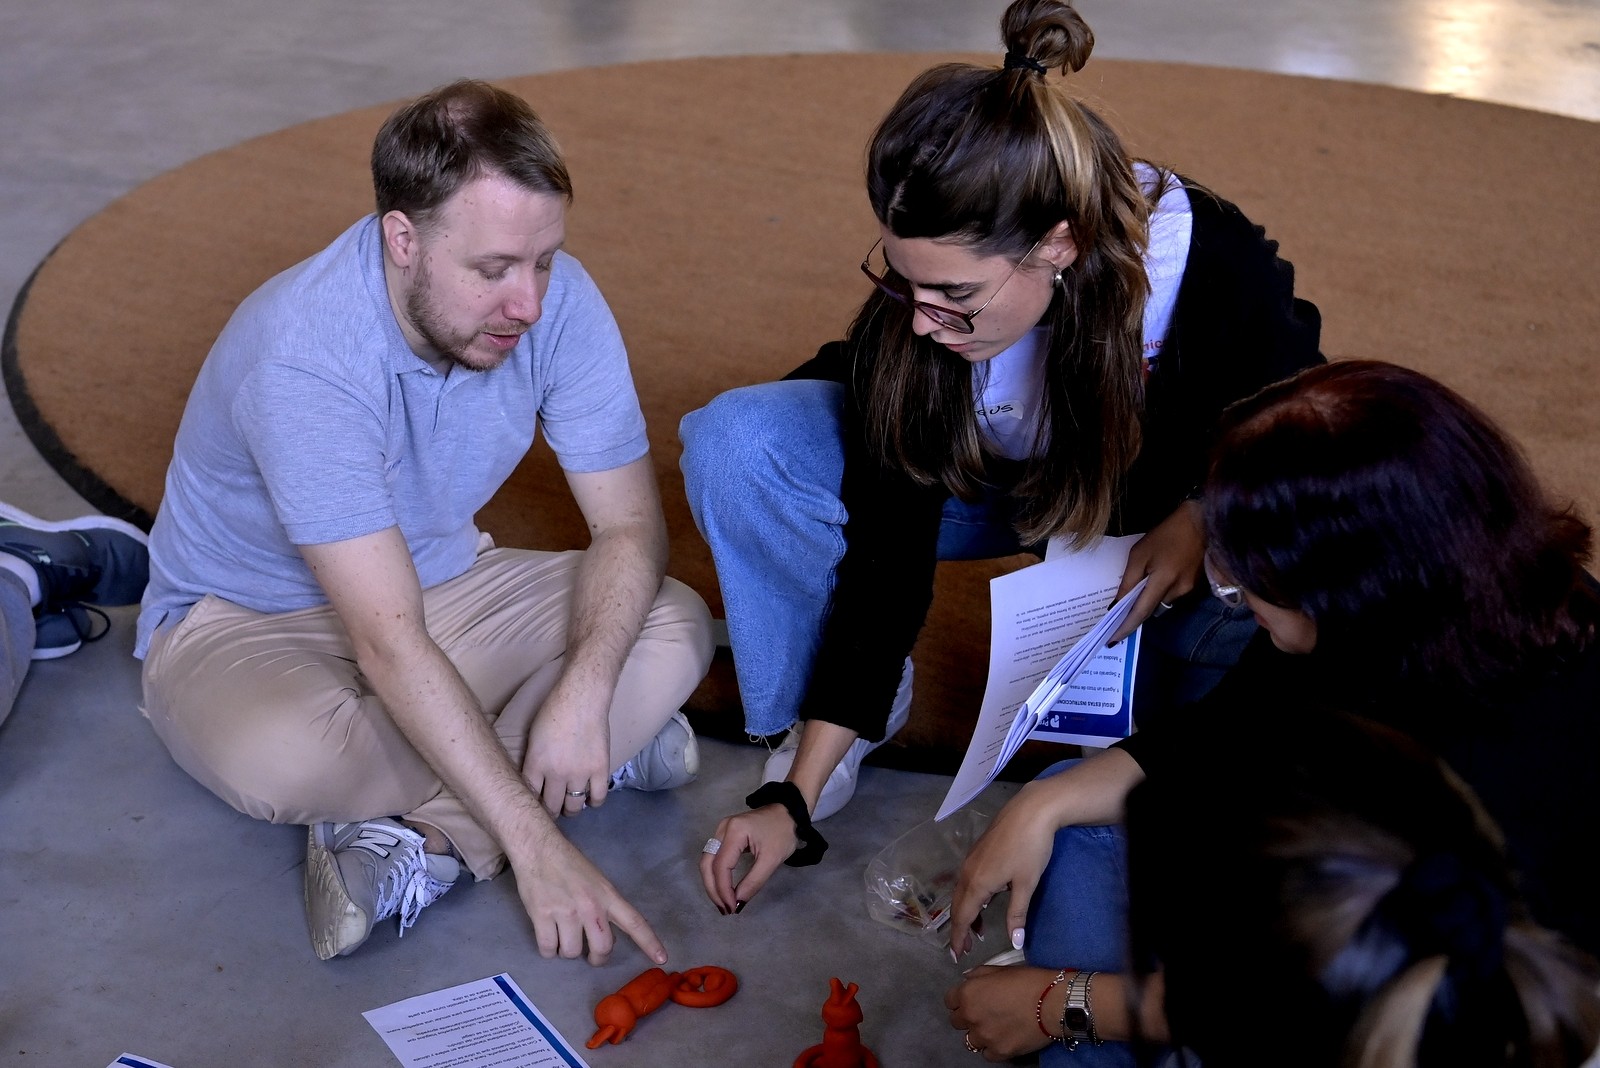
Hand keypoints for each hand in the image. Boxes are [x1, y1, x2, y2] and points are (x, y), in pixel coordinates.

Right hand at [509, 825, 666, 966]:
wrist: (538, 849)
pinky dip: (548, 950)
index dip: (649, 942)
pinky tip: (548, 938)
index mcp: (607, 895)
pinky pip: (548, 949)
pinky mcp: (542, 916)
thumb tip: (605, 936)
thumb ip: (604, 906)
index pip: (634, 922)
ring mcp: (565, 912)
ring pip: (571, 952)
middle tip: (591, 955)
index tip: (662, 958)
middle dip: (597, 958)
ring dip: (567, 951)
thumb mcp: (596, 881)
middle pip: (602, 947)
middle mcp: (590, 906)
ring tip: (563, 936)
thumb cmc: (568, 863)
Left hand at [523, 681, 612, 815]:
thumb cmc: (553, 711)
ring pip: (574, 806)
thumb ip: (534, 762)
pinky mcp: (600, 769)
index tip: (535, 809)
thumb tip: (536, 781)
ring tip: (571, 806)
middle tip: (553, 810)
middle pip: (551, 807)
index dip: (532, 807)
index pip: (530, 797)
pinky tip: (590, 798)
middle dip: (550, 812)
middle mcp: (556, 773)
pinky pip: (598, 797)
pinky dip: (594, 802)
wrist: (582, 697)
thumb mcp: (534, 738)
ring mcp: (580, 773)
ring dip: (571, 809)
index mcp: (536, 764)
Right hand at [699, 804, 798, 912]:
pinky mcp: (725, 835)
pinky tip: (723, 889)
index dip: (723, 889)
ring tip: (723, 903)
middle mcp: (723, 828)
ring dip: (713, 883)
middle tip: (724, 909)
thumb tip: (737, 902)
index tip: (732, 908)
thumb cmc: (783, 833)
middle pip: (707, 863)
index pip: (721, 865)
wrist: (789, 812)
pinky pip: (714, 857)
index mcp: (734, 831)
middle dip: (713, 889)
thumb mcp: (771, 860)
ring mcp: (722, 830)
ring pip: (708, 861)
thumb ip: (754, 882)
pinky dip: (716, 875)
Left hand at [945, 964, 1055, 1060]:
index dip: (960, 999)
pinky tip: (1004, 1038)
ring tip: (996, 1027)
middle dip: (968, 1016)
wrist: (1053, 1002)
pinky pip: (987, 1053)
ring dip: (980, 1033)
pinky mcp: (999, 1052)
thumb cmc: (1028, 981)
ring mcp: (984, 1037)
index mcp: (968, 994)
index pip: (950, 1001)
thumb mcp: (1000, 969)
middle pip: (957, 1022)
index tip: (971, 999)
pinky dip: (993, 1047)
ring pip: (970, 1040)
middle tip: (985, 1012)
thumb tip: (967, 980)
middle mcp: (971, 1017)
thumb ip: (978, 975)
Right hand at [948, 780, 1061, 960]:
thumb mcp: (1026, 884)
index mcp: (977, 883)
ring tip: (977, 931)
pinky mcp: (978, 851)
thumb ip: (1017, 914)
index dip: (958, 937)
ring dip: (967, 912)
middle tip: (965, 948)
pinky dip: (971, 897)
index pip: (962, 917)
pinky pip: (967, 881)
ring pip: (962, 892)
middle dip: (960, 928)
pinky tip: (985, 901)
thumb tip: (1015, 943)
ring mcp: (971, 860)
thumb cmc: (1031, 848)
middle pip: (958, 906)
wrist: (1031, 810)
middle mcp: (968, 872)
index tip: (956, 956)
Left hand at [1110, 499, 1205, 641]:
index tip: (1113, 640)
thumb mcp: (1139, 554)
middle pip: (1151, 610)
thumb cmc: (1165, 535)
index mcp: (1163, 581)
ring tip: (1139, 586)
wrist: (1200, 522)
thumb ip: (1129, 581)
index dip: (1126, 627)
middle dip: (1135, 613)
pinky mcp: (1194, 586)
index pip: (1141, 612)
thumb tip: (1118, 604)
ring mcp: (1188, 590)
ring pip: (1161, 603)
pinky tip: (1156, 578)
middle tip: (1118, 614)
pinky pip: (1171, 596)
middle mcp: (1178, 591)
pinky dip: (1159, 592)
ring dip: (1149, 599)